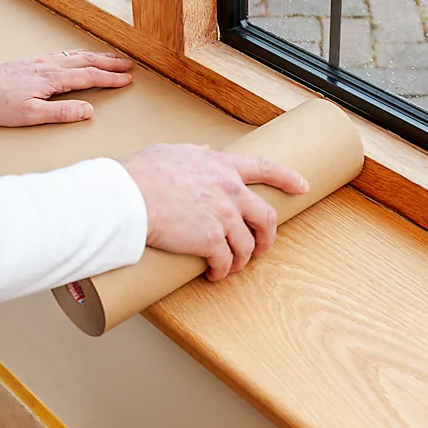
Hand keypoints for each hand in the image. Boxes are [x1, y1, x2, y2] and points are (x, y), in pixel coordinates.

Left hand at [0, 49, 133, 126]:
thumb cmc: (1, 103)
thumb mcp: (31, 115)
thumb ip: (61, 112)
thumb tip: (88, 111)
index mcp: (53, 79)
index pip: (89, 77)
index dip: (110, 78)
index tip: (127, 80)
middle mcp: (51, 66)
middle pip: (87, 61)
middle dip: (110, 63)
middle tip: (129, 65)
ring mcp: (43, 61)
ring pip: (77, 54)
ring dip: (97, 55)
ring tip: (113, 57)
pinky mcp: (35, 61)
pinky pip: (65, 53)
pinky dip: (80, 53)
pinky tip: (81, 55)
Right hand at [119, 144, 308, 280]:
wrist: (126, 197)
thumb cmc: (139, 174)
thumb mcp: (172, 152)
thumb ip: (194, 154)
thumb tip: (204, 152)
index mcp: (221, 166)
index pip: (265, 168)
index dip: (287, 178)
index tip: (301, 186)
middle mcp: (228, 190)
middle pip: (265, 216)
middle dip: (268, 236)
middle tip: (263, 246)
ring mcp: (222, 216)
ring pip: (248, 244)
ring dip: (243, 258)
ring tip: (232, 265)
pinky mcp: (209, 241)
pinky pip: (226, 261)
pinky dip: (223, 271)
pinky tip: (216, 274)